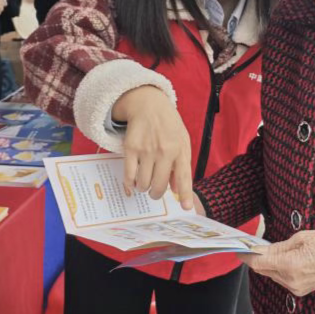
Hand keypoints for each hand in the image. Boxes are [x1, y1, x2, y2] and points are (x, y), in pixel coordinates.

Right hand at [112, 86, 193, 209]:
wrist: (149, 105)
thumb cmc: (169, 126)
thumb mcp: (182, 142)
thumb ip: (181, 165)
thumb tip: (176, 190)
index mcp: (180, 150)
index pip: (183, 177)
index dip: (184, 194)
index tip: (185, 208)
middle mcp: (164, 151)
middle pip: (159, 185)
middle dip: (156, 194)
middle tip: (154, 192)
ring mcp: (147, 150)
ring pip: (143, 183)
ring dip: (143, 188)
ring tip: (144, 182)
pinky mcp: (131, 148)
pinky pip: (129, 175)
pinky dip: (130, 184)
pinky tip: (132, 184)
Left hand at [237, 231, 314, 296]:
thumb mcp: (300, 238)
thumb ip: (278, 246)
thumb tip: (261, 249)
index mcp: (290, 264)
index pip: (259, 263)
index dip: (247, 256)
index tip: (239, 249)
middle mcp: (290, 279)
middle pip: (264, 270)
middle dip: (257, 258)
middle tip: (253, 246)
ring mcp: (295, 287)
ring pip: (272, 275)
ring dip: (268, 264)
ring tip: (272, 250)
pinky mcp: (299, 290)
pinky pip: (281, 279)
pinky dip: (278, 269)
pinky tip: (283, 260)